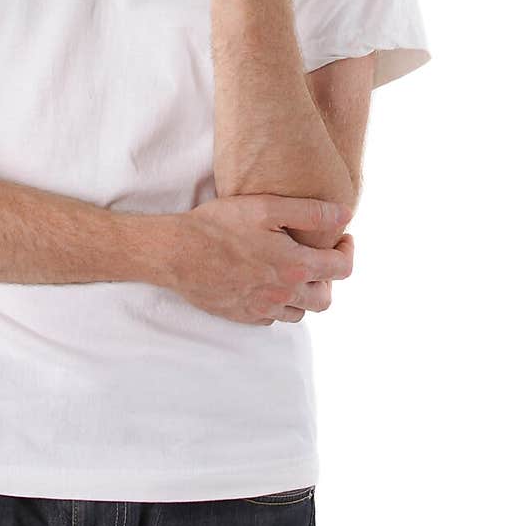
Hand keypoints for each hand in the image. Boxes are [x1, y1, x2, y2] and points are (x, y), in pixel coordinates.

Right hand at [160, 192, 354, 326]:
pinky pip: (272, 317)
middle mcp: (283, 294)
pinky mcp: (243, 316)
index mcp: (295, 267)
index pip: (341, 269)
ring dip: (304, 293)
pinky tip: (267, 283)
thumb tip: (345, 215)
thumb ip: (310, 212)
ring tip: (293, 270)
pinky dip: (278, 303)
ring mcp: (262, 308)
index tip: (343, 239)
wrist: (177, 252)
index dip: (348, 251)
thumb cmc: (219, 225)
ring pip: (300, 312)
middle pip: (325, 299)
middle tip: (318, 257)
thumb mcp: (266, 207)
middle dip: (329, 278)